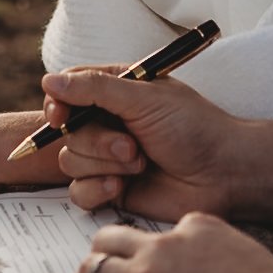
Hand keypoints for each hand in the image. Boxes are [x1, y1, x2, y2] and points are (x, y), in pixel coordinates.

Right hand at [43, 67, 272, 228]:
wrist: (224, 175)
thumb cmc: (195, 128)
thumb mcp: (146, 98)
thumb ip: (95, 89)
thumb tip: (49, 80)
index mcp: (117, 91)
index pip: (68, 89)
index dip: (59, 103)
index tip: (60, 114)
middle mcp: (109, 122)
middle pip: (67, 130)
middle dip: (96, 142)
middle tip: (131, 147)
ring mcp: (108, 158)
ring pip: (70, 161)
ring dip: (102, 165)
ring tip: (139, 164)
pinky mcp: (112, 189)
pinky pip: (78, 192)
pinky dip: (97, 190)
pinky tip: (122, 188)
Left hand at [50, 214, 272, 272]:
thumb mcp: (247, 254)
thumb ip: (220, 250)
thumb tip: (212, 267)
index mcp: (193, 227)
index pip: (155, 230)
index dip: (145, 248)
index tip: (143, 263)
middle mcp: (161, 248)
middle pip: (110, 240)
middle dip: (100, 256)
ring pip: (92, 271)